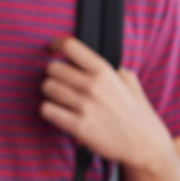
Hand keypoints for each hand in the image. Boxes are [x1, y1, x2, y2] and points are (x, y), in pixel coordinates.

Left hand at [42, 36, 179, 179]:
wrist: (144, 145)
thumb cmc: (135, 113)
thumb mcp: (129, 83)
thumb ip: (111, 69)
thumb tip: (92, 60)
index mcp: (104, 71)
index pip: (70, 46)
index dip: (56, 45)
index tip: (52, 50)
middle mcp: (93, 85)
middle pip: (52, 68)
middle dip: (54, 75)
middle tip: (63, 84)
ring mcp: (85, 105)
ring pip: (47, 87)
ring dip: (51, 94)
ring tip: (63, 100)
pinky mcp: (78, 125)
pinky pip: (46, 109)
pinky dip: (49, 111)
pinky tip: (60, 114)